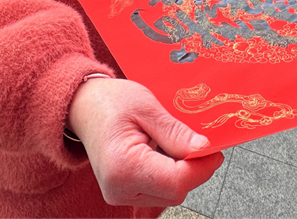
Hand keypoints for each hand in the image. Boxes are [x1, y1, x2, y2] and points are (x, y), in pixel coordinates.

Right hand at [67, 78, 223, 206]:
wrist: (83, 106)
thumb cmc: (109, 102)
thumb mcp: (147, 107)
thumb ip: (175, 132)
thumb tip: (203, 148)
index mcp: (123, 167)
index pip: (177, 181)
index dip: (201, 167)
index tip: (213, 150)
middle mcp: (119, 187)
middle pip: (175, 191)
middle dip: (193, 168)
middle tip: (200, 142)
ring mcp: (120, 193)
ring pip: (168, 193)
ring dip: (181, 171)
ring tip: (174, 143)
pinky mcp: (123, 192)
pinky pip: (158, 189)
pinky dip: (168, 173)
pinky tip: (163, 152)